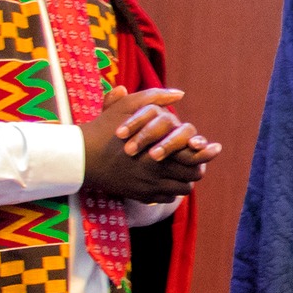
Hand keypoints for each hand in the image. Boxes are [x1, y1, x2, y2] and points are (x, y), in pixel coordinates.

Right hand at [81, 88, 211, 202]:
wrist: (78, 157)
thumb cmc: (103, 129)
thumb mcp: (127, 107)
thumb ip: (154, 97)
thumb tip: (179, 93)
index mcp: (157, 150)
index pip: (193, 156)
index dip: (205, 153)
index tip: (214, 148)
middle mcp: (155, 172)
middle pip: (192, 175)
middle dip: (198, 166)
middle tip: (199, 160)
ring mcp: (147, 186)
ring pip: (182, 189)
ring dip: (186, 179)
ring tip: (185, 169)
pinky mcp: (139, 195)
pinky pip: (167, 198)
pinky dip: (171, 190)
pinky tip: (168, 180)